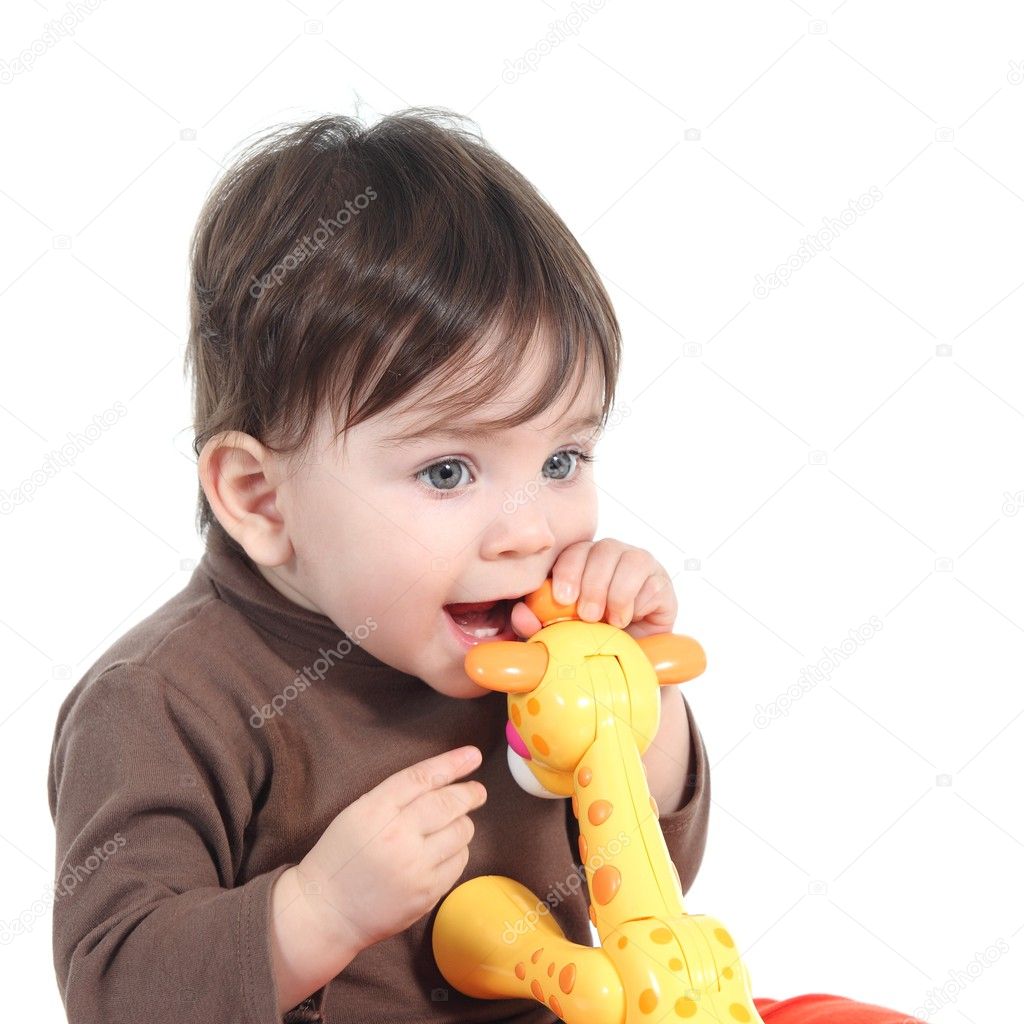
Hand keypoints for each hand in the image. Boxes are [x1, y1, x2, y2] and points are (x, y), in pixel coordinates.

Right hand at [293, 746, 486, 952]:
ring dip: (463, 822)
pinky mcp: (427, 893)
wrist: (326, 912)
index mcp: (375, 810)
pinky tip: (447, 849)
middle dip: (469, 793)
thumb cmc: (340, 857)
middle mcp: (398, 836)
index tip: (472, 755)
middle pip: (448, 803)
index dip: (451, 763)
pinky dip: (458, 850)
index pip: (422, 778)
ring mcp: (415, 867)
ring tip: (456, 822)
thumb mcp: (357, 813)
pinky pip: (459, 862)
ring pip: (460, 832)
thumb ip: (393, 796)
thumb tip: (438, 780)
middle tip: (478, 790)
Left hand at [510, 539, 677, 640]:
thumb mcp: (559, 634)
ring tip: (607, 620)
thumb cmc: (590, 641)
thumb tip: (519, 613)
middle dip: (592, 584)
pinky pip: (651, 582)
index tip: (562, 599)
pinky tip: (626, 620)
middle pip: (602, 549)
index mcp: (583, 561)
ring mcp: (640, 566)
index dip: (568, 570)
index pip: (575, 550)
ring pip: (630, 559)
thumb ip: (537, 623)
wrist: (628, 664)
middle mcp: (612, 557)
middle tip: (587, 616)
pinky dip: (636, 603)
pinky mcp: (662, 583)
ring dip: (615, 592)